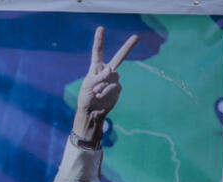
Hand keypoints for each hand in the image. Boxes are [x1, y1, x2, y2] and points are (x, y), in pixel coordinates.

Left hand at [72, 26, 138, 141]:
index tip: (101, 28)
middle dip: (128, 47)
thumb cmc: (86, 98)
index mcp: (96, 68)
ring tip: (96, 93)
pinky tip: (102, 97)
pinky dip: (108, 92)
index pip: (97, 52)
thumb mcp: (88, 86)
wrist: (92, 112)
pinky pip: (116, 86)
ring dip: (105, 85)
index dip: (99, 40)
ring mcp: (113, 79)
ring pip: (115, 76)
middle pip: (119, 57)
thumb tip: (111, 69)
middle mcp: (106, 71)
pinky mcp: (118, 88)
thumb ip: (99, 76)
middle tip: (137, 37)